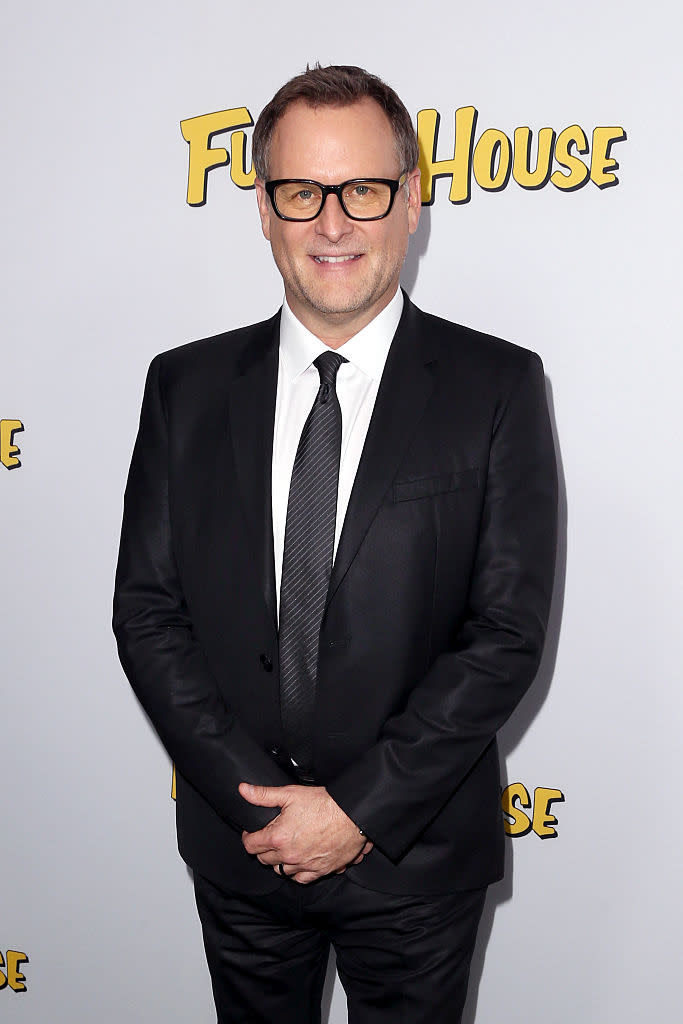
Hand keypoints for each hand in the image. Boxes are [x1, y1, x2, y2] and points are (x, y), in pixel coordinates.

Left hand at [239, 783, 372, 883]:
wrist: (353, 815)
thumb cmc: (324, 804)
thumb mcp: (290, 794)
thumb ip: (264, 795)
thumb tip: (244, 790)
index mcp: (278, 838)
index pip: (251, 845)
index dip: (248, 838)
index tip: (251, 833)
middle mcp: (289, 856)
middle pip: (264, 859)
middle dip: (263, 849)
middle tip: (268, 838)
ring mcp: (305, 865)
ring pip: (281, 871)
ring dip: (279, 861)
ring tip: (284, 849)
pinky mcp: (320, 870)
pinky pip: (301, 879)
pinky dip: (297, 873)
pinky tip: (299, 863)